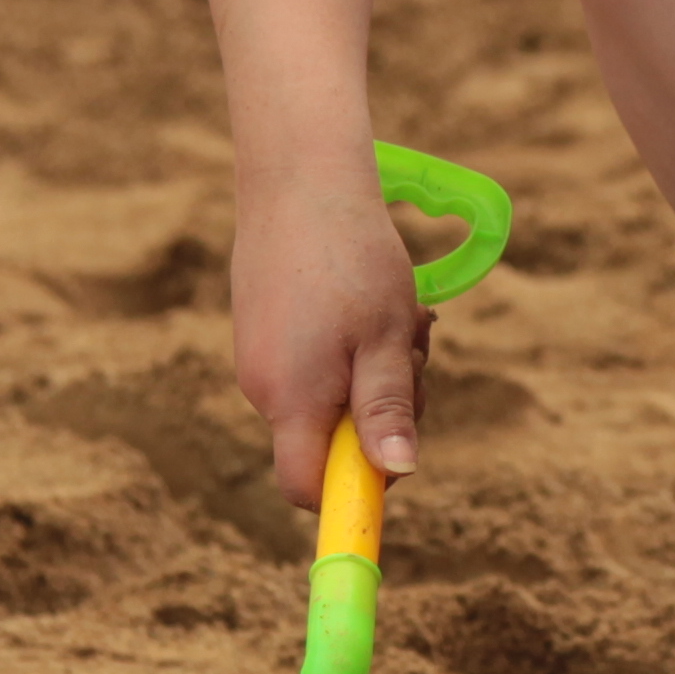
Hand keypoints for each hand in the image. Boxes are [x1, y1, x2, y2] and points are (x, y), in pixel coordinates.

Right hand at [222, 153, 432, 502]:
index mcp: (291, 400)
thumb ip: (387, 410)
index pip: (307, 488)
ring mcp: (262, 360)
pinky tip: (371, 299)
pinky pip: (318, 366)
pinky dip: (352, 346)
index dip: (352, 493)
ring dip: (376, 370)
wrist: (298, 180)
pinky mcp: (266, 333)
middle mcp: (265, 389)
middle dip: (383, 413)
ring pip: (333, 398)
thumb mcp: (386, 338)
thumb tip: (397, 476)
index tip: (394, 462)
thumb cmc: (350, 258)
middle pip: (332, 442)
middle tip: (413, 353)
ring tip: (396, 313)